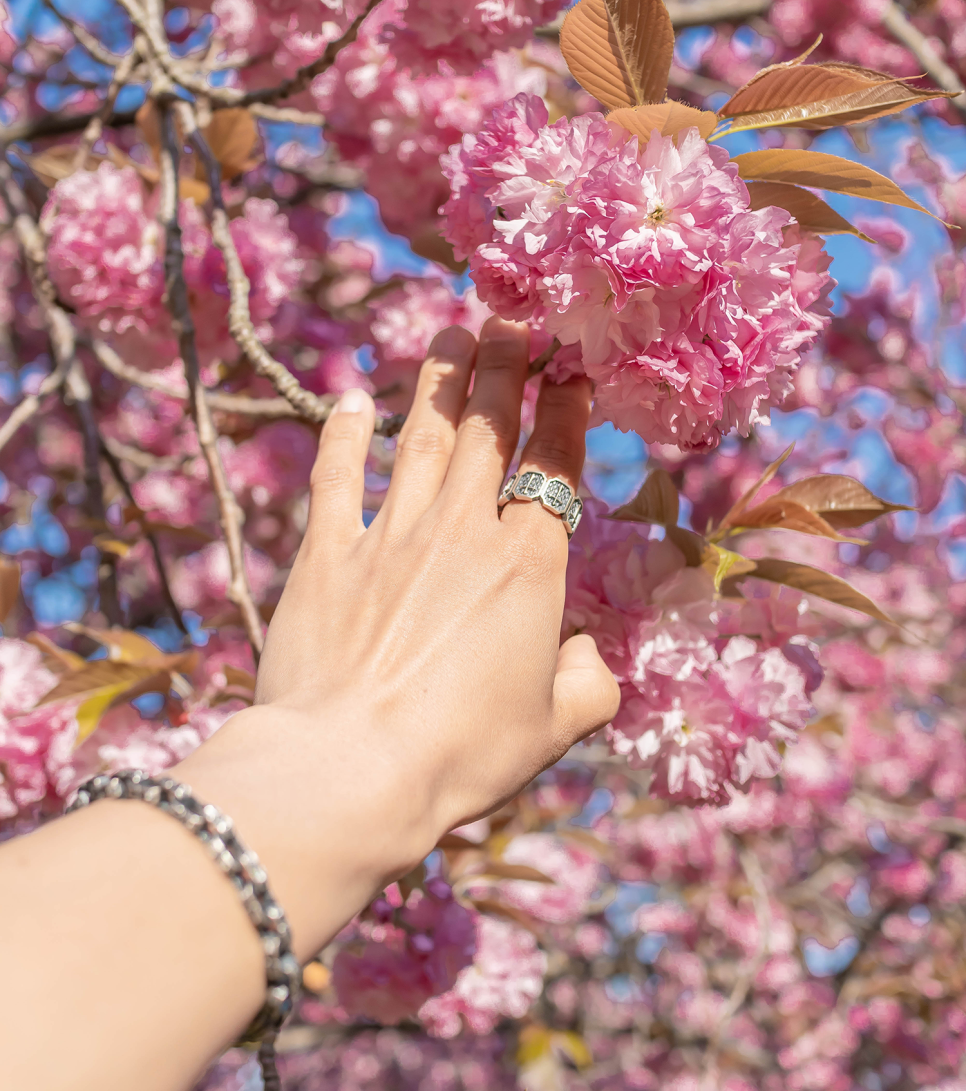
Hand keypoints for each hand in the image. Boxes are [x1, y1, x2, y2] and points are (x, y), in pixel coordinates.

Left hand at [174, 317, 618, 954]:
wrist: (351, 769)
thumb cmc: (464, 753)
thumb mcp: (553, 727)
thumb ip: (588, 682)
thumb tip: (586, 659)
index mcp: (528, 565)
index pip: (554, 466)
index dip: (565, 412)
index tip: (572, 371)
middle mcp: (462, 531)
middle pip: (489, 429)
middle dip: (504, 368)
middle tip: (511, 321)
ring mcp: (391, 535)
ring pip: (423, 437)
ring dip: (439, 382)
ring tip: (451, 335)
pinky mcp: (327, 554)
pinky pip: (338, 478)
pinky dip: (345, 435)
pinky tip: (351, 399)